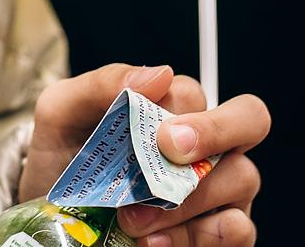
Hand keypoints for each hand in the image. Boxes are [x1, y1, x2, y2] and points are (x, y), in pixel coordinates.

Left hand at [19, 63, 269, 246]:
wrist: (55, 212)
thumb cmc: (65, 157)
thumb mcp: (63, 112)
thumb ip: (104, 83)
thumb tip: (158, 73)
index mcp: (171, 107)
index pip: (199, 93)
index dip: (184, 108)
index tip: (157, 135)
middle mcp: (205, 144)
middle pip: (249, 120)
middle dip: (216, 131)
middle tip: (170, 154)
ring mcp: (220, 189)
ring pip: (242, 178)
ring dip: (185, 200)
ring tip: (132, 218)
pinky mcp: (217, 233)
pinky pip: (237, 231)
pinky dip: (195, 237)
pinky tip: (153, 241)